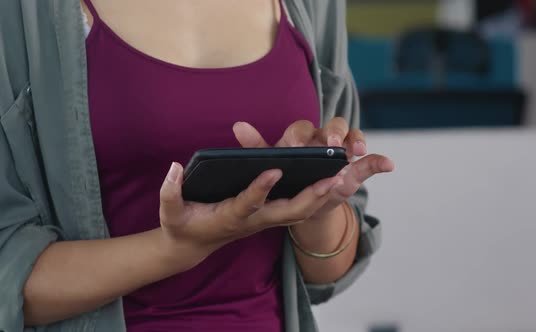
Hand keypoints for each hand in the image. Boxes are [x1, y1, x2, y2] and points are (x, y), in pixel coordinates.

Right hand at [157, 161, 343, 270]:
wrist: (193, 246)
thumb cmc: (183, 226)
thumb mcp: (169, 213)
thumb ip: (170, 192)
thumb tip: (174, 167)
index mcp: (231, 217)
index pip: (248, 203)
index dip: (260, 188)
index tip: (274, 168)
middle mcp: (254, 221)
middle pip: (289, 212)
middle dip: (311, 197)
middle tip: (332, 178)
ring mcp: (265, 220)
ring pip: (300, 212)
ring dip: (322, 197)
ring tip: (343, 175)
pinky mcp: (270, 216)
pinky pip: (298, 209)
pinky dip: (318, 197)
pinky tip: (334, 180)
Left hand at [232, 118, 393, 220]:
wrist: (302, 199)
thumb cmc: (286, 177)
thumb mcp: (270, 166)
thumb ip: (257, 147)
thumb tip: (238, 124)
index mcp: (302, 138)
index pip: (303, 128)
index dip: (301, 135)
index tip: (297, 146)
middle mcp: (324, 139)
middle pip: (333, 125)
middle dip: (334, 132)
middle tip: (332, 144)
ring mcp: (343, 151)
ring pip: (353, 136)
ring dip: (356, 140)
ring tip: (356, 152)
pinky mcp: (357, 166)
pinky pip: (372, 161)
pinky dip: (380, 161)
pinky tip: (388, 164)